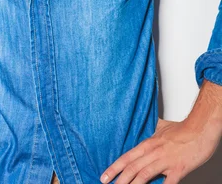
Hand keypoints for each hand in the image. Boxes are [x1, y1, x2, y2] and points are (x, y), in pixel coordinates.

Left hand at [100, 116, 219, 183]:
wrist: (200, 128)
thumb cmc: (183, 129)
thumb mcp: (163, 128)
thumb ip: (152, 132)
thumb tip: (147, 131)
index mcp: (149, 144)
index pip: (127, 157)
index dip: (114, 167)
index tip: (104, 175)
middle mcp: (154, 152)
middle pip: (132, 167)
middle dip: (118, 178)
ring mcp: (166, 161)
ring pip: (144, 174)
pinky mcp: (179, 168)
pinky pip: (168, 183)